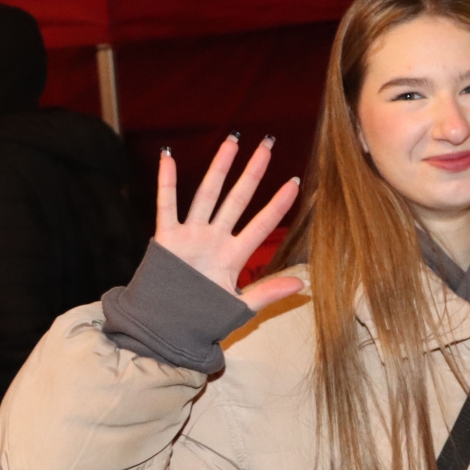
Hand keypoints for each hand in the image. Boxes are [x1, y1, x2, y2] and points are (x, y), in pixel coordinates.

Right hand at [155, 136, 302, 311]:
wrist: (167, 327)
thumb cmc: (203, 318)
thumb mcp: (240, 306)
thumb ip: (268, 292)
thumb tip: (303, 285)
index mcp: (234, 255)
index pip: (262, 224)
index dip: (278, 204)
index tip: (295, 182)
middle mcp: (215, 239)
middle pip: (238, 199)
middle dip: (253, 172)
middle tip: (268, 145)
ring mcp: (191, 236)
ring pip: (207, 194)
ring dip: (219, 168)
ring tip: (232, 142)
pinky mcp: (166, 238)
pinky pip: (166, 206)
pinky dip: (166, 182)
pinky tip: (169, 157)